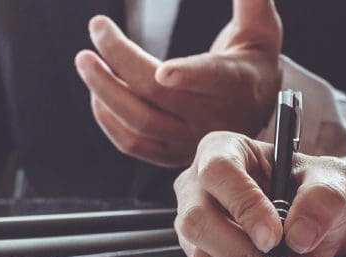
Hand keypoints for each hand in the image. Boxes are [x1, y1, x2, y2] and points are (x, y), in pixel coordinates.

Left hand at [75, 0, 281, 166]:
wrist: (252, 114)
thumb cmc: (252, 63)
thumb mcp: (261, 31)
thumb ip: (252, 2)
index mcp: (237, 84)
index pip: (213, 79)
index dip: (189, 75)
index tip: (164, 69)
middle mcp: (212, 117)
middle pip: (158, 94)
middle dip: (120, 59)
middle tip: (97, 29)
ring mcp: (188, 140)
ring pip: (139, 121)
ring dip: (104, 89)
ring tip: (85, 60)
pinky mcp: (169, 154)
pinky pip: (131, 142)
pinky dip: (107, 118)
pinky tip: (97, 92)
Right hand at [174, 132, 345, 256]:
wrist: (312, 216)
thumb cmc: (312, 186)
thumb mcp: (333, 180)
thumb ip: (323, 198)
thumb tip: (298, 236)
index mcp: (223, 149)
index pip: (218, 171)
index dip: (244, 205)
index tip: (275, 236)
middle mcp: (197, 183)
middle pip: (197, 219)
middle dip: (241, 250)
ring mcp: (193, 219)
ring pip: (203, 253)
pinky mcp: (200, 250)